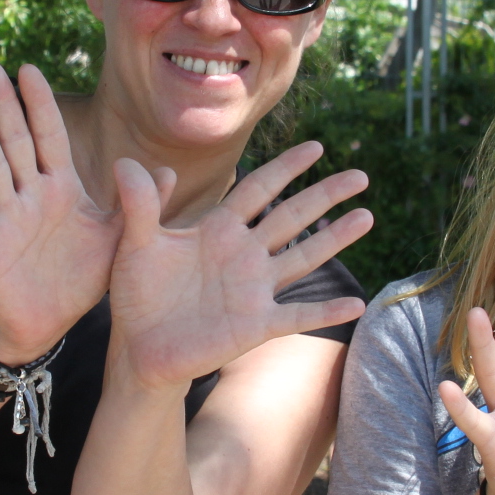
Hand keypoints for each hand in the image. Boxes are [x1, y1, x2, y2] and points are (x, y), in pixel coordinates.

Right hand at [0, 62, 153, 361]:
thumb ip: (137, 205)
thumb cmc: (80, 276)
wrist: (48, 324)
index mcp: (60, 188)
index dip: (39, 104)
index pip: (49, 136)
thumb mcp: (116, 239)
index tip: (27, 68)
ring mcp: (4, 219)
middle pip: (15, 142)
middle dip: (4, 105)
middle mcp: (29, 196)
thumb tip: (167, 171)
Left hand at [104, 141, 369, 389]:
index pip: (259, 189)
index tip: (317, 147)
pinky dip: (326, 311)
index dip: (287, 168)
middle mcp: (244, 255)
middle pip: (292, 217)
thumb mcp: (136, 244)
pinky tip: (356, 303)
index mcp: (219, 229)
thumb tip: (127, 164)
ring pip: (304, 258)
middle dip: (325, 195)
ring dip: (336, 239)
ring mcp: (254, 290)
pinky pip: (298, 316)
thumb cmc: (137, 295)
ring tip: (367, 217)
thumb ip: (139, 205)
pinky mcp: (255, 325)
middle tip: (361, 176)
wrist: (139, 348)